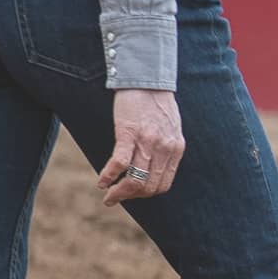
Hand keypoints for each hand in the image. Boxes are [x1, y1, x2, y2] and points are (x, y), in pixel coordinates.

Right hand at [99, 88, 183, 207]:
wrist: (147, 79)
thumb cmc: (156, 103)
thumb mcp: (171, 129)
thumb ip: (166, 148)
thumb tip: (154, 167)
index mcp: (175, 149)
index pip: (163, 184)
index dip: (147, 194)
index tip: (133, 194)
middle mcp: (165, 149)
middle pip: (149, 187)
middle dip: (131, 197)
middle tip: (115, 198)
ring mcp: (148, 142)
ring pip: (135, 180)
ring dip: (119, 193)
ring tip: (108, 195)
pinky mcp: (129, 133)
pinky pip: (120, 163)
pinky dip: (109, 176)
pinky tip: (102, 181)